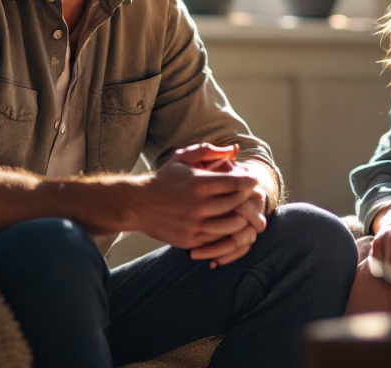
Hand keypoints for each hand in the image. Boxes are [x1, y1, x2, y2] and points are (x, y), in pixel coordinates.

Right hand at [165, 144, 268, 266]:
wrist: (138, 204)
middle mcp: (198, 206)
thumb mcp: (182, 157)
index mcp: (199, 184)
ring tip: (243, 211)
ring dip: (241, 218)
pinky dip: (227, 232)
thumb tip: (232, 150)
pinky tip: (229, 224)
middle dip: (248, 198)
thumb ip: (207, 151)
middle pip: (237, 204)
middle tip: (252, 195)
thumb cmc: (164, 178)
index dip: (248, 181)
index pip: (236, 183)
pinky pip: (218, 239)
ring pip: (232, 225)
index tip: (252, 180)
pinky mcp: (190, 241)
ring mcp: (195, 226)